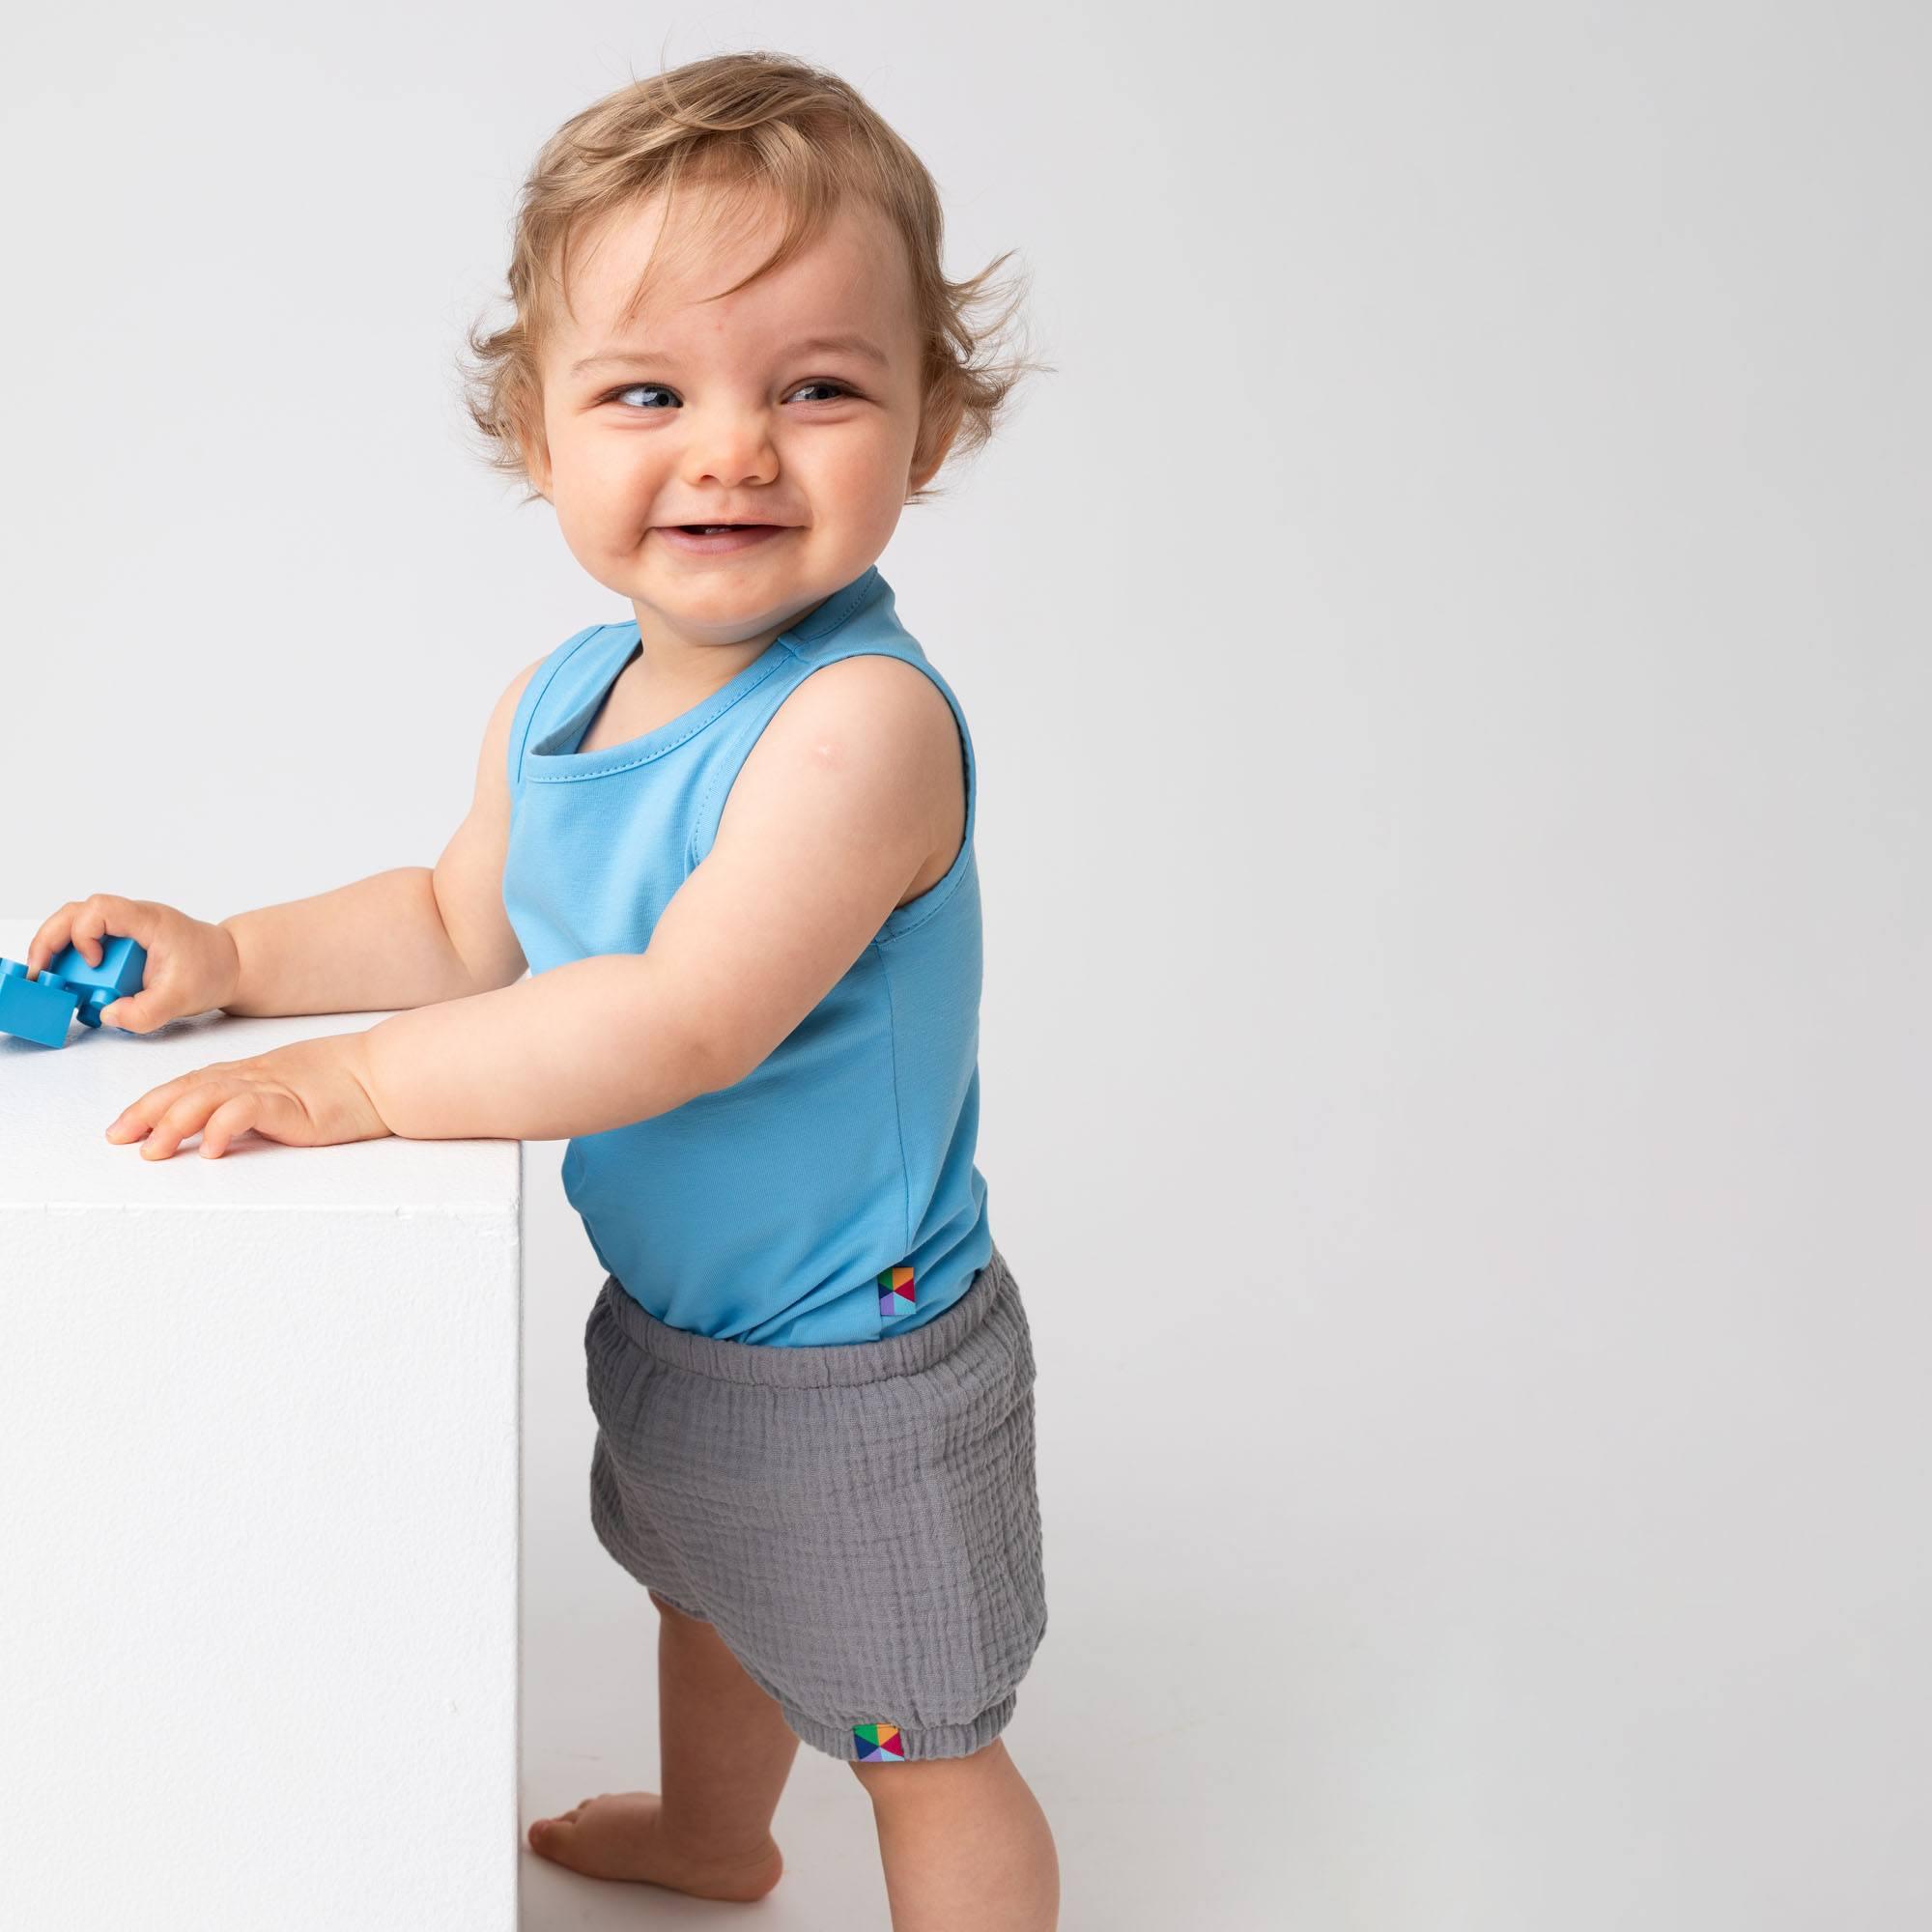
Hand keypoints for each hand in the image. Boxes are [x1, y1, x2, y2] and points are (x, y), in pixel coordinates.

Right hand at [26, 893, 238, 1032]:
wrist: (232, 965)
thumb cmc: (212, 970)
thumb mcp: (182, 999)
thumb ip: (145, 1012)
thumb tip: (107, 1014)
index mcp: (149, 921)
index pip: (100, 909)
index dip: (84, 934)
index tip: (94, 963)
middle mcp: (132, 919)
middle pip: (75, 913)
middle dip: (50, 940)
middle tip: (38, 972)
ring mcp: (125, 930)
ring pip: (75, 926)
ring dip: (59, 951)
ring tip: (51, 980)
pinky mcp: (122, 944)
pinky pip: (87, 943)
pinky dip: (73, 961)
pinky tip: (72, 984)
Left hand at [105, 1032, 393, 1160]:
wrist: (387, 1074)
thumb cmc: (350, 1084)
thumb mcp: (294, 1091)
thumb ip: (261, 1104)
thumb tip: (227, 1129)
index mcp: (253, 1073)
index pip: (191, 1084)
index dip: (154, 1102)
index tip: (124, 1125)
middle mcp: (254, 1076)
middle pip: (188, 1089)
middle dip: (148, 1112)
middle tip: (120, 1137)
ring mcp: (272, 1088)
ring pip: (207, 1098)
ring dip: (175, 1123)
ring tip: (154, 1149)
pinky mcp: (293, 1104)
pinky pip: (248, 1111)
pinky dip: (224, 1126)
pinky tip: (211, 1148)